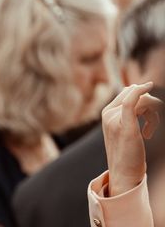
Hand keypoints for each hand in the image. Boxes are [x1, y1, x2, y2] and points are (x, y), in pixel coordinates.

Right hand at [102, 82, 161, 196]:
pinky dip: (140, 92)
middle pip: (134, 95)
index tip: (150, 116)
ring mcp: (114, 120)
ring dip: (153, 113)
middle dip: (149, 105)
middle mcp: (108, 114)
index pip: (127, 94)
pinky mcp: (125, 127)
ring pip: (140, 101)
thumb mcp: (126, 130)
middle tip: (151, 127)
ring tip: (150, 133)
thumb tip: (138, 92)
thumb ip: (128, 114)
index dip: (143, 100)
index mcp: (106, 113)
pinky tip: (148, 86)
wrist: (124, 174)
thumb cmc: (129, 154)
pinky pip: (131, 102)